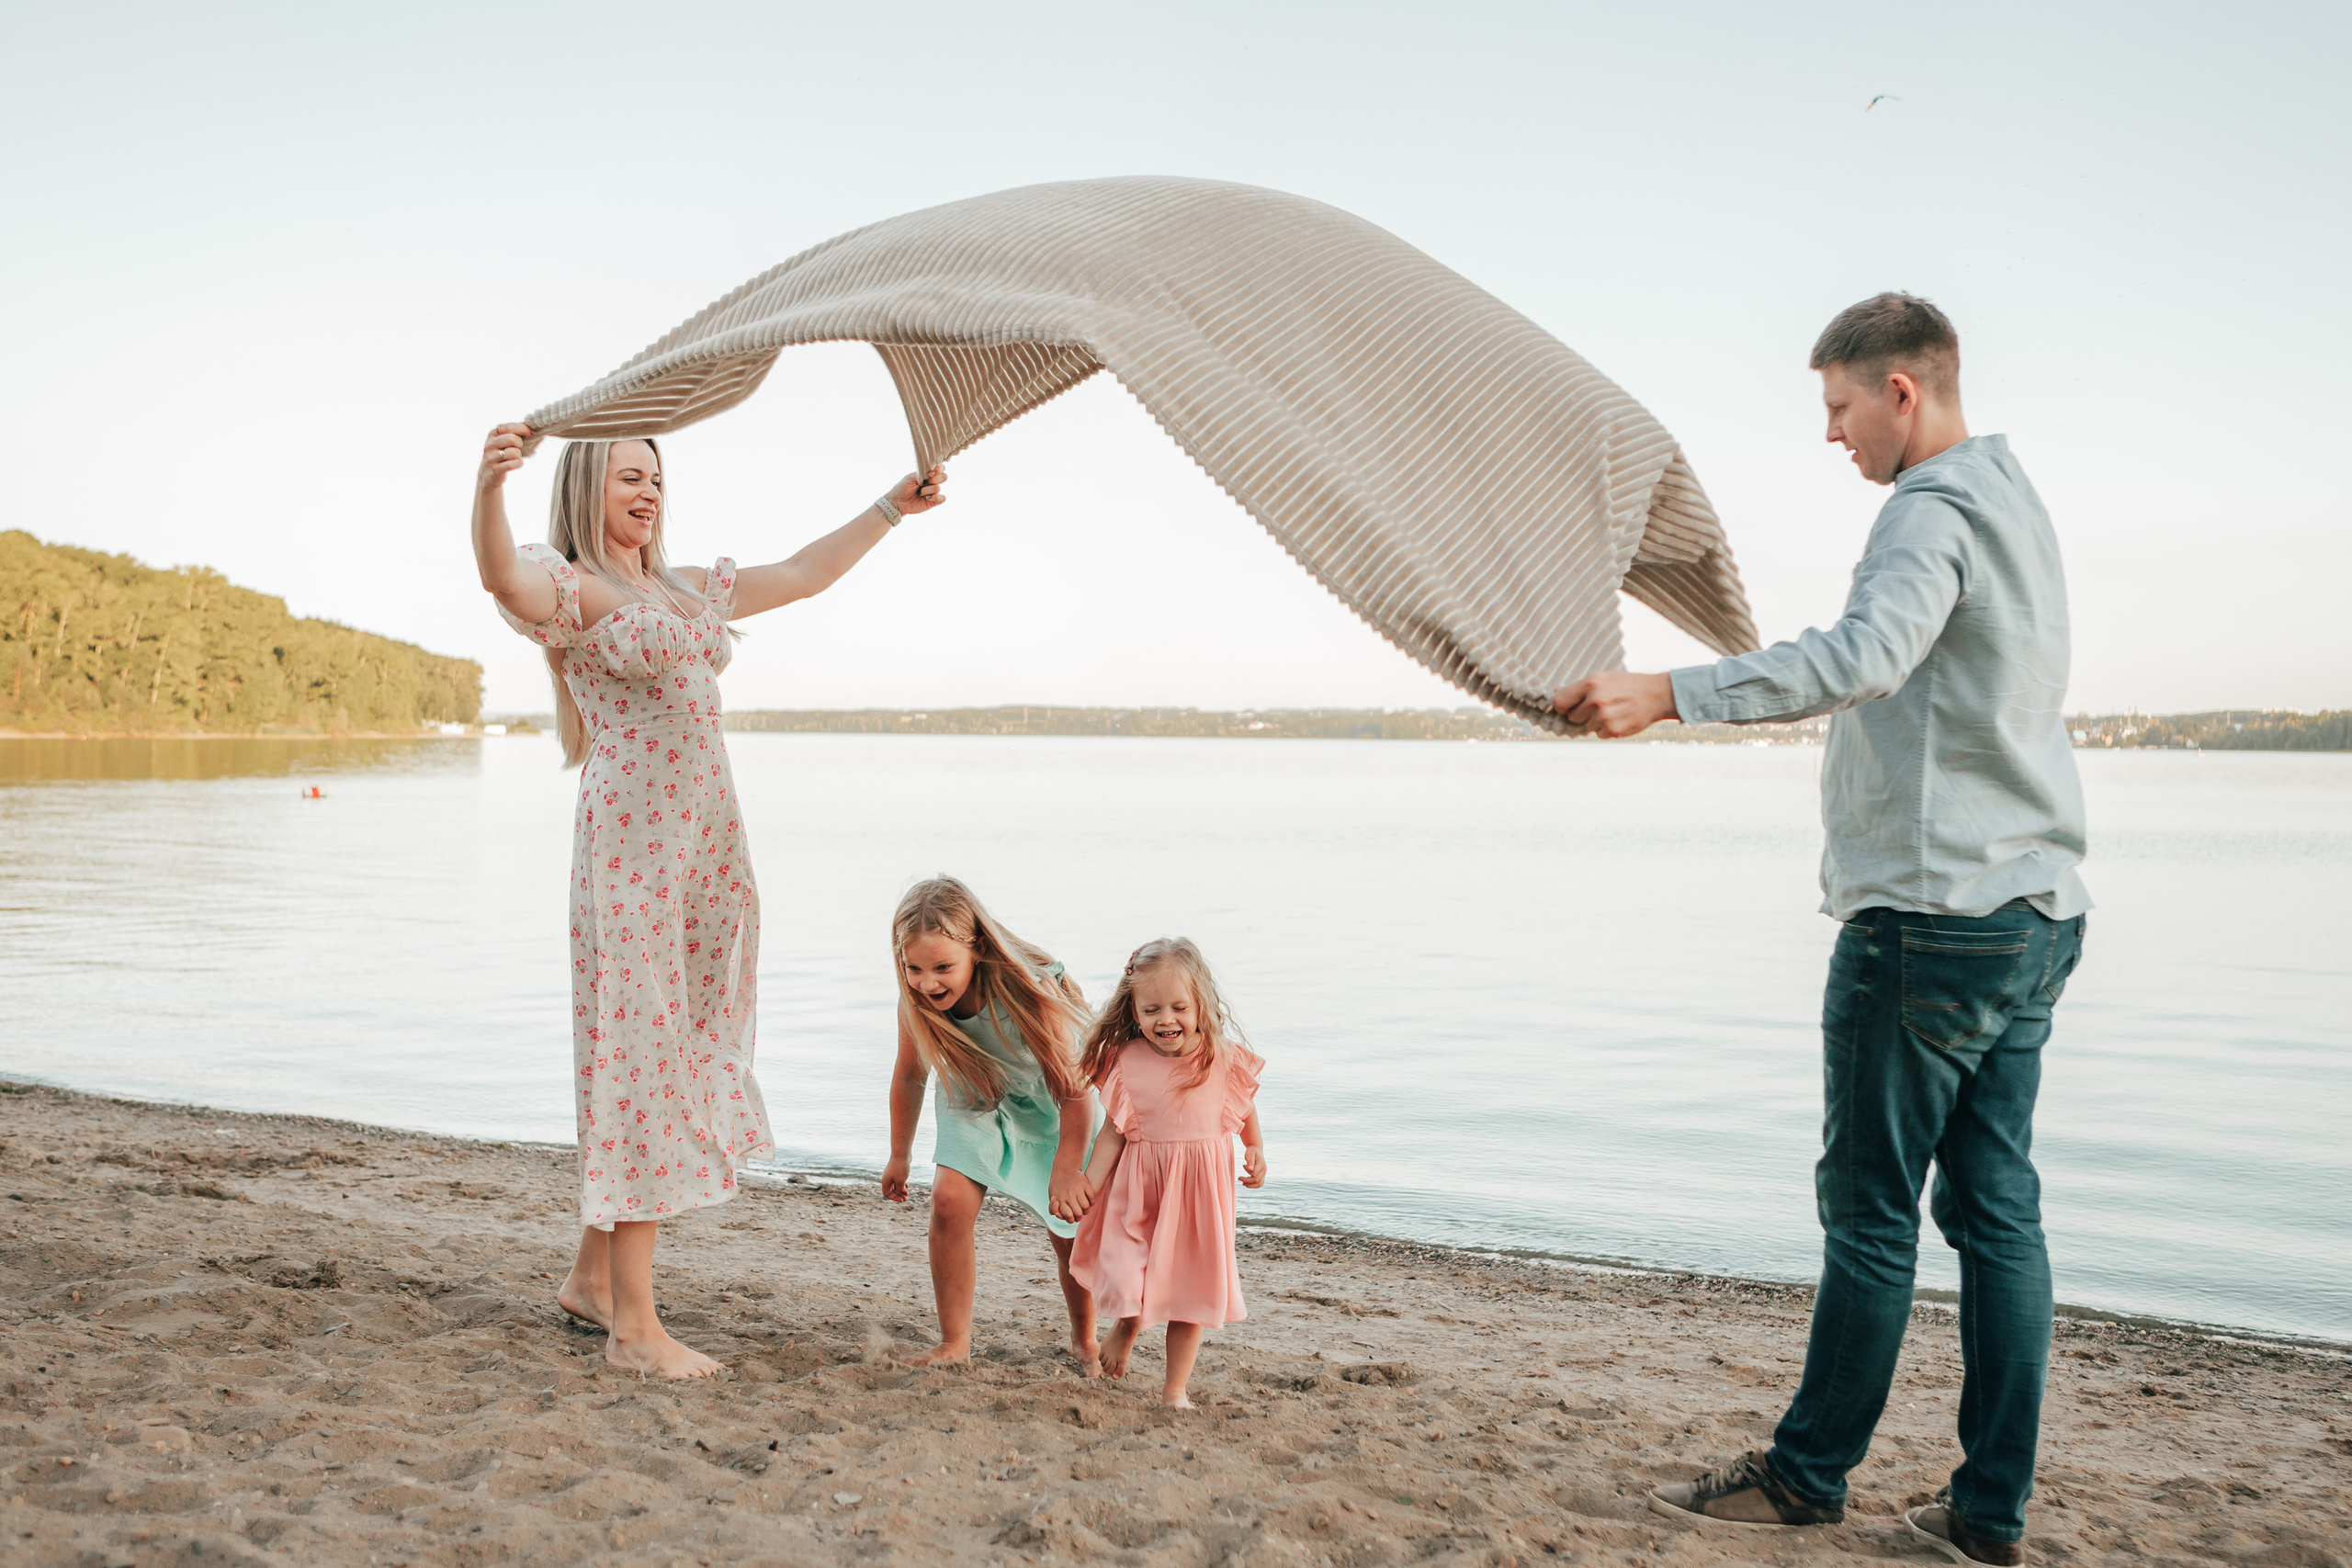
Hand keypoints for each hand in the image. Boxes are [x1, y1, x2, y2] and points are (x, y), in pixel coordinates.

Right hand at [479, 423, 536, 490]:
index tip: (530, 434)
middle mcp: (489, 444)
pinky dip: (518, 463)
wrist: (489, 475)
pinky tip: (515, 463)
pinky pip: (513, 464)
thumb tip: (538, 432)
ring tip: (514, 457)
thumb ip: (520, 435)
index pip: (509, 427)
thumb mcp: (506, 442)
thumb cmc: (503, 455)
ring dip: (519, 455)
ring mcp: (491, 457)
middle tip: (518, 448)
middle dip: (520, 444)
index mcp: (493, 434)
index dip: (523, 429)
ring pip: (514, 452)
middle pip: (512, 439)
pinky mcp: (495, 469)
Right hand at [880, 1156, 910, 1203]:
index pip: (887, 1194)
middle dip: (898, 1195)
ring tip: (908, 1193)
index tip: (902, 1200)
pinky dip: (902, 1184)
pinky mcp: (896, 1170)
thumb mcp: (900, 1181)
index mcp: (885, 1182)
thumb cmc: (900, 1168)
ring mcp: (891, 1174)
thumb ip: (900, 1189)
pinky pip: (898, 1180)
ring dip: (901, 1190)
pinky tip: (907, 1186)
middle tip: (906, 1198)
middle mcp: (887, 1178)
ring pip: (895, 1185)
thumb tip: (901, 1192)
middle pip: (891, 1190)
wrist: (902, 1153)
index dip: (894, 1198)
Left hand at [885, 465, 948, 516]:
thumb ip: (922, 473)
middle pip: (944, 477)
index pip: (940, 468)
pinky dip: (936, 497)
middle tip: (924, 482)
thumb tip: (933, 472)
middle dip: (935, 479)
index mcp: (927, 474)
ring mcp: (933, 492)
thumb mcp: (910, 477)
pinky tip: (927, 498)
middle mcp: (932, 482)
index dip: (938, 469)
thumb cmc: (903, 488)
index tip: (930, 472)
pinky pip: (942, 498)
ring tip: (919, 492)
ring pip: (938, 488)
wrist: (897, 501)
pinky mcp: (934, 502)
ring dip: (928, 489)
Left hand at [1048, 1166, 1093, 1222]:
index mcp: (1060, 1200)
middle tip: (1079, 1213)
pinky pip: (1092, 1198)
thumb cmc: (1058, 1187)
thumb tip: (1058, 1215)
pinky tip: (1088, 1200)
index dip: (1071, 1219)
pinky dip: (1092, 1201)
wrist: (1064, 1169)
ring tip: (1084, 1207)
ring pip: (1086, 1207)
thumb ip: (1053, 1210)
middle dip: (1079, 1216)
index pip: (1069, 1216)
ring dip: (1086, 1210)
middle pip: (1079, 1214)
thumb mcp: (1052, 1198)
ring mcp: (1077, 1189)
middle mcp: (1068, 1195)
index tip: (1070, 1215)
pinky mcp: (1085, 1183)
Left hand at [1241, 1145, 1267, 1188]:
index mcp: (1262, 1164)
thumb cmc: (1252, 1151)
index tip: (1243, 1165)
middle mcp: (1264, 1170)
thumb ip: (1250, 1161)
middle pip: (1256, 1180)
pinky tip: (1246, 1183)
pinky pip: (1259, 1184)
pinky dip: (1253, 1185)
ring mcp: (1264, 1173)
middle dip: (1246, 1180)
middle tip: (1239, 1178)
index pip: (1254, 1173)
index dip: (1247, 1171)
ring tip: (1242, 1183)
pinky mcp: (1262, 1176)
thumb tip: (1250, 1169)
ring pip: (1259, 1184)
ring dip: (1250, 1185)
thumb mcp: (1250, 1154)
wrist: (1256, 1150)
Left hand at [1550, 671, 1676, 737]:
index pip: (1560, 702)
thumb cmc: (1627, 685)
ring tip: (1613, 710)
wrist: (1656, 695)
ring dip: (1595, 722)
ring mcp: (1603, 716)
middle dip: (1581, 714)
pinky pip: (1598, 734)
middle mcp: (1595, 700)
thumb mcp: (1603, 677)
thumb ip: (1580, 688)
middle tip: (1599, 707)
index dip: (1562, 707)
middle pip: (1572, 717)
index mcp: (1590, 683)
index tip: (1567, 708)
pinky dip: (1606, 729)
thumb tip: (1555, 696)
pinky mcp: (1612, 730)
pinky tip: (1619, 718)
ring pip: (1586, 727)